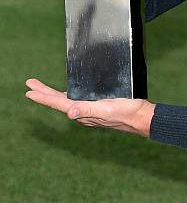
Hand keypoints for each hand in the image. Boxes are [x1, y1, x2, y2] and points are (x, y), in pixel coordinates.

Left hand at [25, 78, 155, 137]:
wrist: (142, 117)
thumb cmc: (127, 113)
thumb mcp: (107, 109)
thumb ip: (88, 111)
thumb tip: (69, 113)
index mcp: (83, 113)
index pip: (58, 103)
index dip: (43, 96)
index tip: (29, 91)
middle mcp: (84, 113)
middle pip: (59, 101)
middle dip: (44, 93)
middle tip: (30, 84)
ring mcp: (91, 111)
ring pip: (67, 101)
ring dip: (53, 94)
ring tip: (43, 89)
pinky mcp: (99, 107)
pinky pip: (78, 100)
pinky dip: (68, 95)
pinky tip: (71, 93)